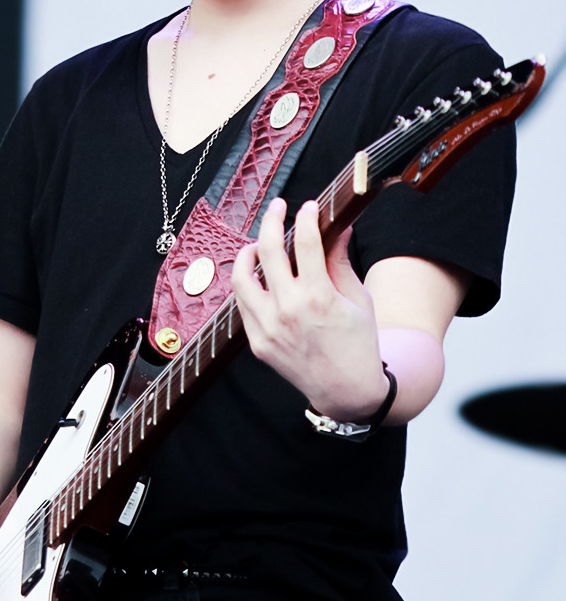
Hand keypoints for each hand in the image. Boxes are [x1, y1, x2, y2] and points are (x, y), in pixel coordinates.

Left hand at [231, 198, 388, 418]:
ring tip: (258, 244)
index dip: (306, 217)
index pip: (306, 242)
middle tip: (278, 208)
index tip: (308, 208)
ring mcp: (269, 328)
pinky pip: (242, 305)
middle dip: (272, 221)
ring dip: (248, 253)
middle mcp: (289, 310)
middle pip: (268, 251)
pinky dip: (247, 286)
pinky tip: (257, 277)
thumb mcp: (358, 299)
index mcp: (319, 297)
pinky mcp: (258, 343)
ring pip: (242, 278)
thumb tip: (338, 228)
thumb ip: (340, 262)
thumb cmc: (359, 344)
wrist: (347, 392)